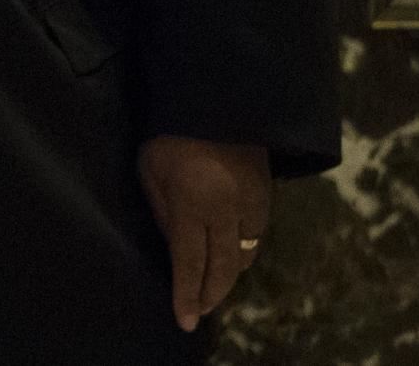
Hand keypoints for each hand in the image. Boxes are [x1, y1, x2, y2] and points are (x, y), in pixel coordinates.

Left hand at [138, 135, 269, 332]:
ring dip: (228, 275)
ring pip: (245, 254)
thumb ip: (163, 213)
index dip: (187, 294)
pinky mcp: (267, 194)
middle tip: (200, 312)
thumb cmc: (168, 134)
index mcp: (194, 203)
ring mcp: (252, 202)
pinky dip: (244, 252)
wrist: (214, 98)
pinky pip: (257, 235)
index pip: (190, 262)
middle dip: (210, 294)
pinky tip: (231, 257)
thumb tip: (176, 247)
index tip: (185, 320)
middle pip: (223, 267)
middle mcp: (228, 209)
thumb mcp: (151, 172)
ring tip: (212, 288)